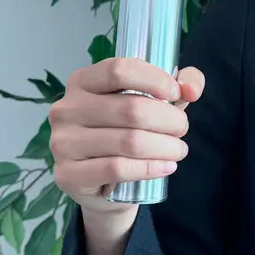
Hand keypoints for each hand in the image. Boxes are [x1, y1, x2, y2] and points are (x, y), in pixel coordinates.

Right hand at [49, 58, 204, 216]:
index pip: (119, 70)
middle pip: (130, 109)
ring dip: (165, 146)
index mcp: (82, 81)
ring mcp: (63, 142)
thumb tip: (191, 89)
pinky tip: (166, 167)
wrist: (102, 184)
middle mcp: (66, 109)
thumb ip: (180, 84)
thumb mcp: (153, 102)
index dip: (154, 80)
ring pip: (128, 142)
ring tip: (179, 150)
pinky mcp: (68, 174)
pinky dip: (149, 168)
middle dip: (169, 120)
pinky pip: (117, 168)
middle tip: (182, 129)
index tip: (176, 94)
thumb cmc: (126, 132)